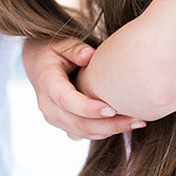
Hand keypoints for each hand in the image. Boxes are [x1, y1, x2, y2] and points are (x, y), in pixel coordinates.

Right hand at [22, 38, 143, 139]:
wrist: (38, 62)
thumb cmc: (53, 49)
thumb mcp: (61, 42)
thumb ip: (74, 48)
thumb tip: (89, 56)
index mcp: (46, 82)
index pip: (66, 101)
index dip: (88, 108)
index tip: (111, 109)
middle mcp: (47, 105)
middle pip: (78, 123)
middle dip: (108, 125)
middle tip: (137, 119)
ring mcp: (55, 118)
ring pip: (83, 132)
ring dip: (111, 131)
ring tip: (137, 122)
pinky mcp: (64, 123)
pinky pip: (84, 133)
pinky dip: (105, 131)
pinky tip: (125, 123)